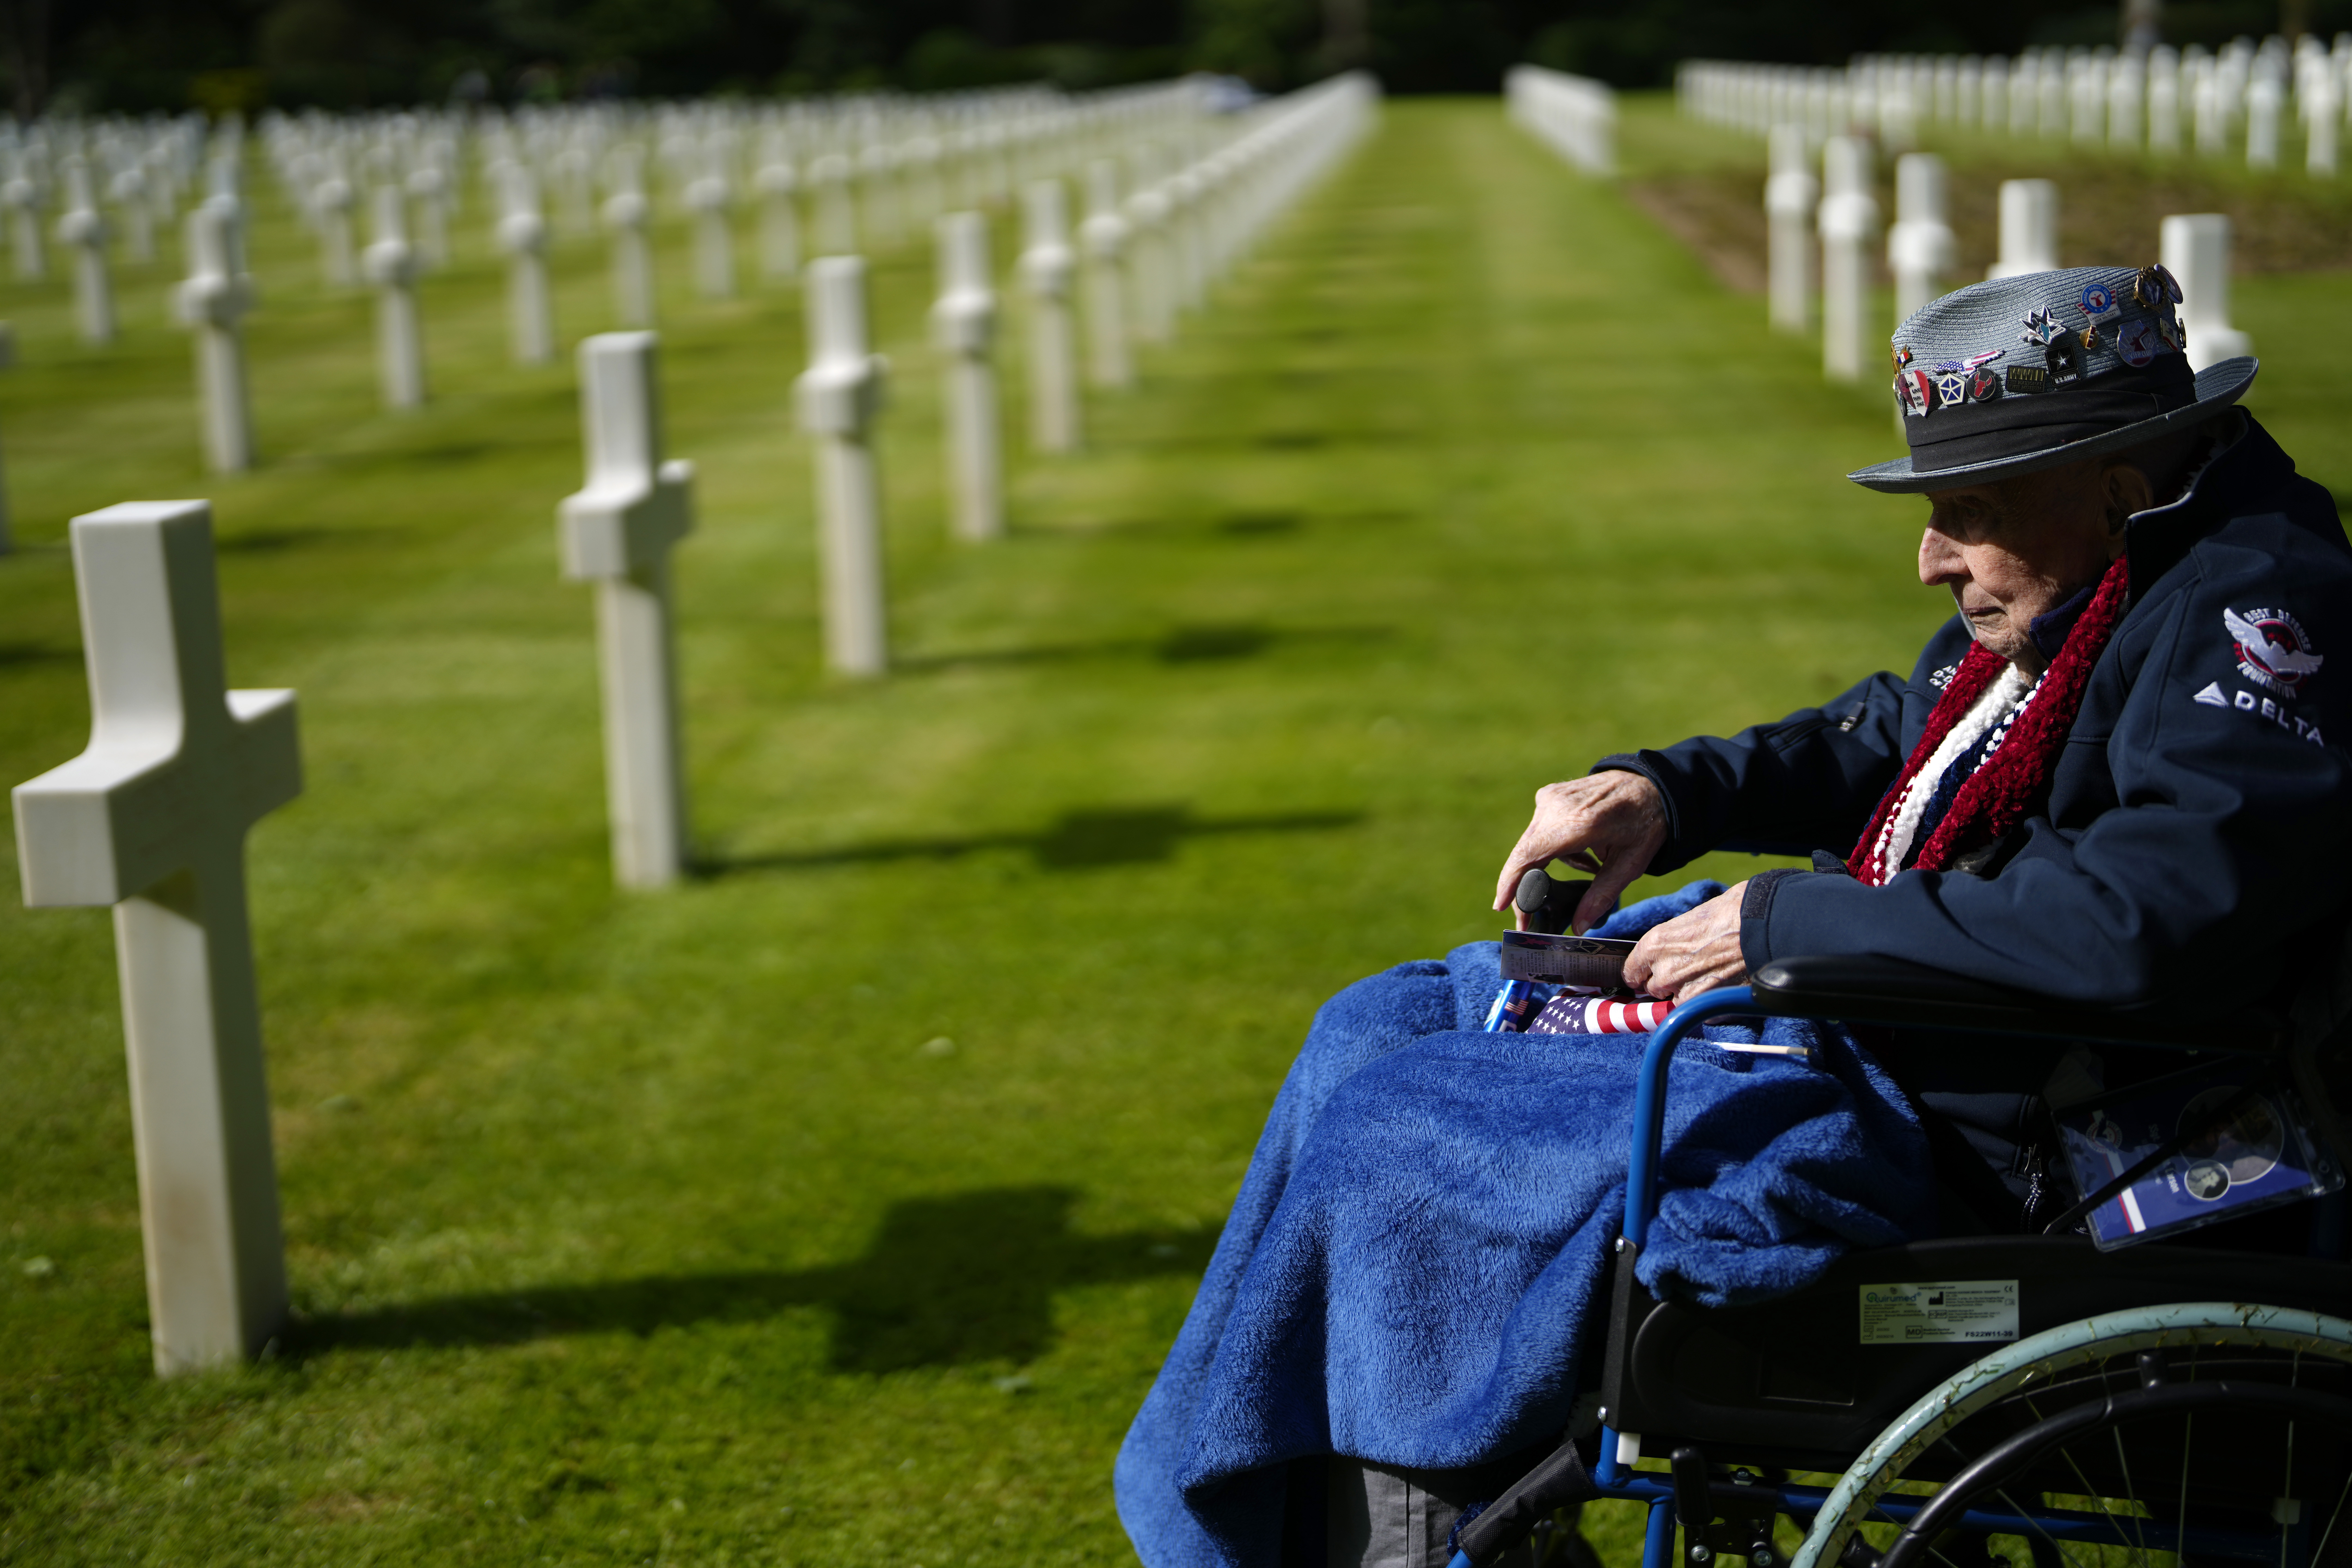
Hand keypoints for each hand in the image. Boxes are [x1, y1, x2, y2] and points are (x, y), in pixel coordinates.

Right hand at [1492, 773, 1668, 933]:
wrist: (1652, 784)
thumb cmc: (1645, 823)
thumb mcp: (1630, 864)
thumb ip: (1601, 897)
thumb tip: (1577, 928)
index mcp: (1578, 824)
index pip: (1529, 856)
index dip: (1510, 883)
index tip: (1500, 907)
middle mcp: (1557, 806)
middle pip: (1525, 855)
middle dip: (1526, 888)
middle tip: (1532, 917)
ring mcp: (1550, 797)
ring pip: (1532, 844)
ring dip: (1550, 865)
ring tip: (1591, 866)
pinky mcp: (1550, 794)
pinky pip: (1540, 830)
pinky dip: (1555, 848)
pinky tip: (1584, 850)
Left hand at [1622, 881, 1749, 1001]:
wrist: (1763, 927)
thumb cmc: (1730, 913)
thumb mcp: (1689, 920)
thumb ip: (1672, 942)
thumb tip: (1672, 952)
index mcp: (1653, 946)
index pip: (1631, 972)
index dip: (1640, 974)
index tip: (1646, 975)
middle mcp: (1663, 972)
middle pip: (1653, 989)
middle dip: (1667, 983)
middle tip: (1688, 971)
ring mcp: (1685, 992)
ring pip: (1674, 1002)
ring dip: (1686, 994)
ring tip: (1708, 977)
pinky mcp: (1708, 1006)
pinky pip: (1698, 1010)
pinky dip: (1706, 1003)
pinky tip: (1720, 986)